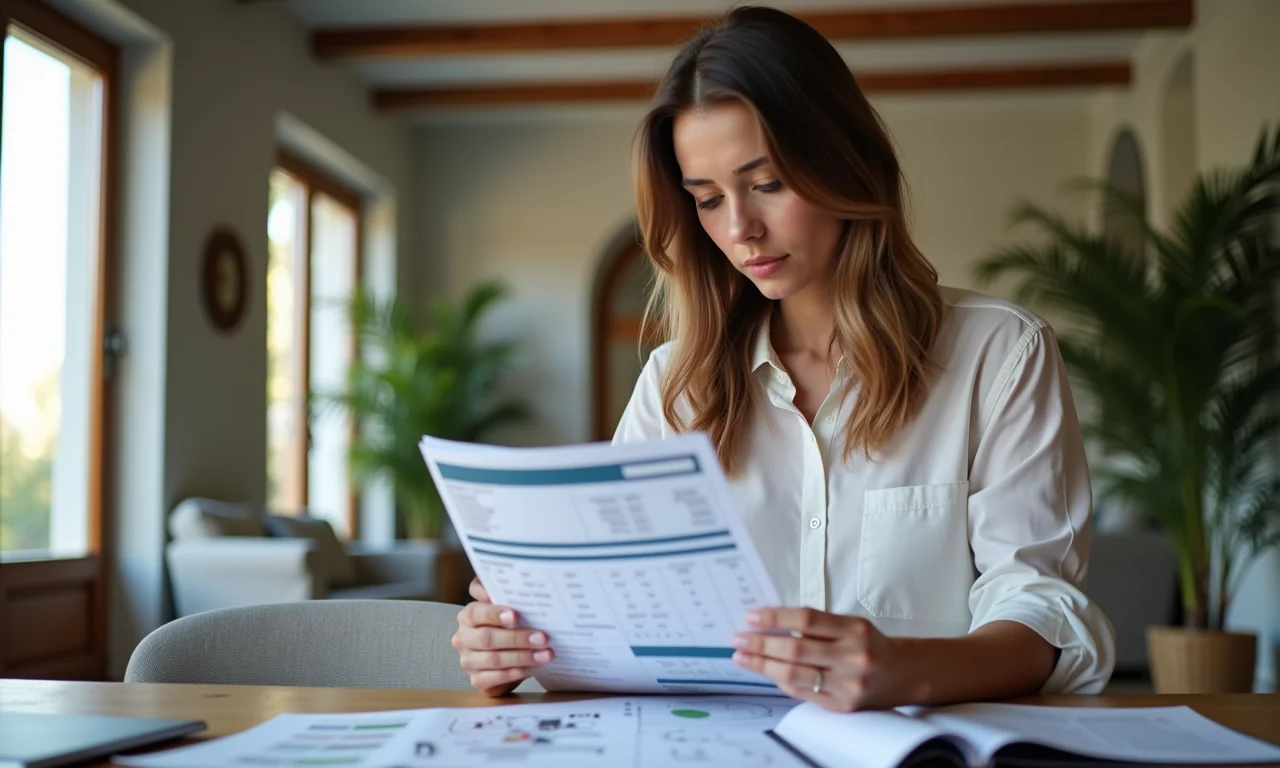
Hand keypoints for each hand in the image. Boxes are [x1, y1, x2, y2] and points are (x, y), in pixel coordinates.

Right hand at [452, 577, 554, 696]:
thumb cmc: (507, 624)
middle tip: (543, 637)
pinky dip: (518, 673)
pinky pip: (497, 678)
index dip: (494, 614)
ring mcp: (468, 661)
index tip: (516, 615)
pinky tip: (534, 667)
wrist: (507, 654)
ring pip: (494, 660)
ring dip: (523, 657)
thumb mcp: (507, 605)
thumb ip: (502, 592)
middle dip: (518, 638)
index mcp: (467, 617)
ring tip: (546, 654)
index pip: (475, 613)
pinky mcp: (478, 680)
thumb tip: (510, 585)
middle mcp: (463, 638)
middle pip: (487, 639)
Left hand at [731, 607, 918, 710]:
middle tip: (738, 638)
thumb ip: (816, 626)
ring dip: (762, 665)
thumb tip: (770, 624)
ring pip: (795, 675)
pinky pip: (802, 693)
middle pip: (796, 650)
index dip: (776, 618)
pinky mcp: (841, 706)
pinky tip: (767, 672)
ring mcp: (847, 684)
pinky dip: (781, 681)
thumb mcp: (850, 624)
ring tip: (742, 657)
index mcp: (855, 629)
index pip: (808, 620)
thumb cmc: (868, 644)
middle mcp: (853, 657)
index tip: (752, 617)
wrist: (901, 674)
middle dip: (761, 644)